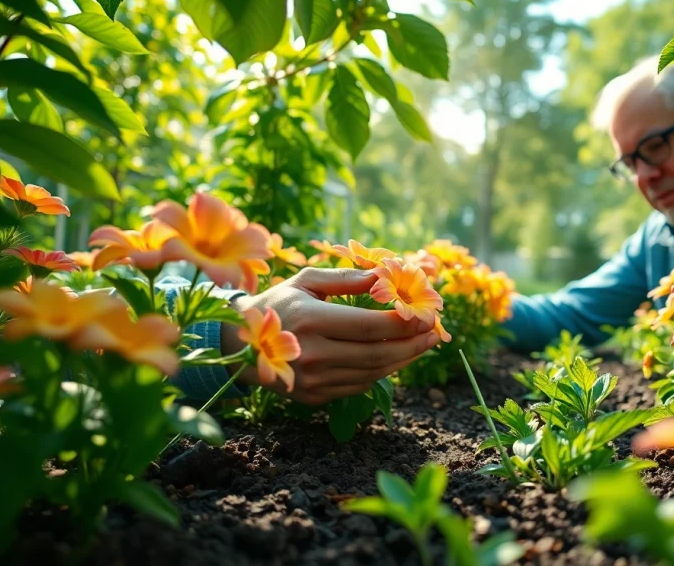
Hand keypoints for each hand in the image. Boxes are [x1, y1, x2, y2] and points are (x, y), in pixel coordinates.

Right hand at [220, 267, 437, 404]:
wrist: (238, 344)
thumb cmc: (279, 304)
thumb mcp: (306, 281)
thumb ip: (346, 278)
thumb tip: (384, 277)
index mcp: (310, 320)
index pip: (369, 326)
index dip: (403, 323)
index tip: (426, 315)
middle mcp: (312, 354)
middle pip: (377, 354)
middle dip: (412, 345)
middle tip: (435, 333)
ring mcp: (312, 379)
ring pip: (372, 374)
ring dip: (403, 361)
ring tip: (422, 345)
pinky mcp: (314, 396)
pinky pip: (358, 386)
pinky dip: (382, 373)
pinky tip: (396, 358)